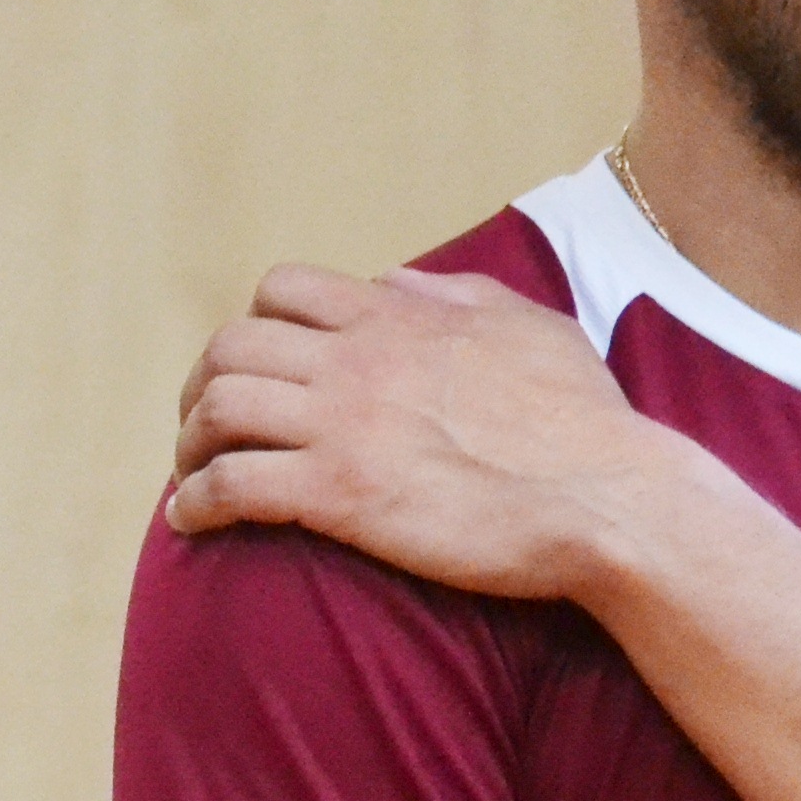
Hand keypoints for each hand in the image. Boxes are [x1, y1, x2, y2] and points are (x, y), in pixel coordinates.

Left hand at [165, 263, 682, 602]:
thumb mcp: (529, 326)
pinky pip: (231, 485)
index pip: (283, 290)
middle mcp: (357, 360)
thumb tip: (393, 278)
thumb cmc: (585, 423)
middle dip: (203, 386)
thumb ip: (454, 294)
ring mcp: (342, 425)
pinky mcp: (337, 493)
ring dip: (188, 445)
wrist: (611, 500)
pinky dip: (194, 503)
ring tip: (189, 478)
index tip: (254, 370)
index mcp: (396, 318)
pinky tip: (190, 523)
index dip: (254, 327)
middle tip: (204, 430)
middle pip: (231, 347)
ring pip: (218, 409)